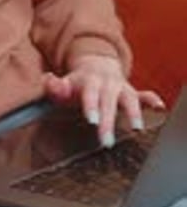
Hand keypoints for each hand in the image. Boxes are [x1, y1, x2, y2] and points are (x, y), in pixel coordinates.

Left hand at [43, 54, 164, 146]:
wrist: (96, 64)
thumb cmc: (78, 83)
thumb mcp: (65, 83)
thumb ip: (55, 86)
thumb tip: (48, 81)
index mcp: (90, 81)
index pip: (90, 94)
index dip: (91, 106)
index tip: (92, 120)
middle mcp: (107, 84)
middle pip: (109, 102)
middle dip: (109, 121)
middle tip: (106, 142)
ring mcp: (121, 88)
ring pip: (130, 99)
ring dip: (134, 112)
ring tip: (137, 128)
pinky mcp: (132, 93)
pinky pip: (143, 95)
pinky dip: (151, 100)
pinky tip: (158, 106)